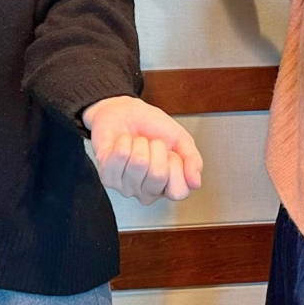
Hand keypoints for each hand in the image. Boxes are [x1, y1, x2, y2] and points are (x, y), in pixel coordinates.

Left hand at [83, 96, 202, 204]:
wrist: (124, 113)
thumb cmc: (151, 127)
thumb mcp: (180, 139)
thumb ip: (192, 160)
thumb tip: (196, 182)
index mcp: (167, 186)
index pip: (179, 192)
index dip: (177, 166)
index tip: (171, 153)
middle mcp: (146, 192)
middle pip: (158, 176)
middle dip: (157, 149)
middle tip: (152, 145)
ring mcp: (126, 187)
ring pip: (138, 163)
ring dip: (139, 143)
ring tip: (137, 143)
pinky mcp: (107, 178)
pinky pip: (120, 156)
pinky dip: (123, 141)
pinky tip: (122, 144)